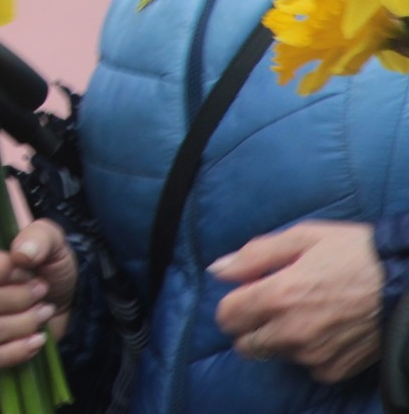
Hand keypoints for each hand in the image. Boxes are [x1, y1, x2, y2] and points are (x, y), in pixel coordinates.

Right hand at [0, 219, 77, 372]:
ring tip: (42, 315)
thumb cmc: (44, 266)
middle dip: (18, 301)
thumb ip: (39, 237)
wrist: (55, 301)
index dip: (0, 270)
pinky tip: (34, 343)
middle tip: (42, 294)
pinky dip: (10, 354)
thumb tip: (21, 255)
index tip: (29, 272)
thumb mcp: (51, 242)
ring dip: (20, 326)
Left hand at [212, 220, 382, 382]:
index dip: (234, 302)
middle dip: (251, 325)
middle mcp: (291, 332)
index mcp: (277, 296)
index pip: (226, 316)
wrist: (406, 281)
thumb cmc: (354, 253)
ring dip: (280, 338)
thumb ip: (253, 256)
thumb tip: (218, 270)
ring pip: (275, 354)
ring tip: (307, 313)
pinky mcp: (334, 369)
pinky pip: (307, 366)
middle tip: (275, 305)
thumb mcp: (301, 237)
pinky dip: (309, 352)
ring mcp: (314, 354)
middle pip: (245, 343)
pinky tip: (326, 329)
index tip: (249, 292)